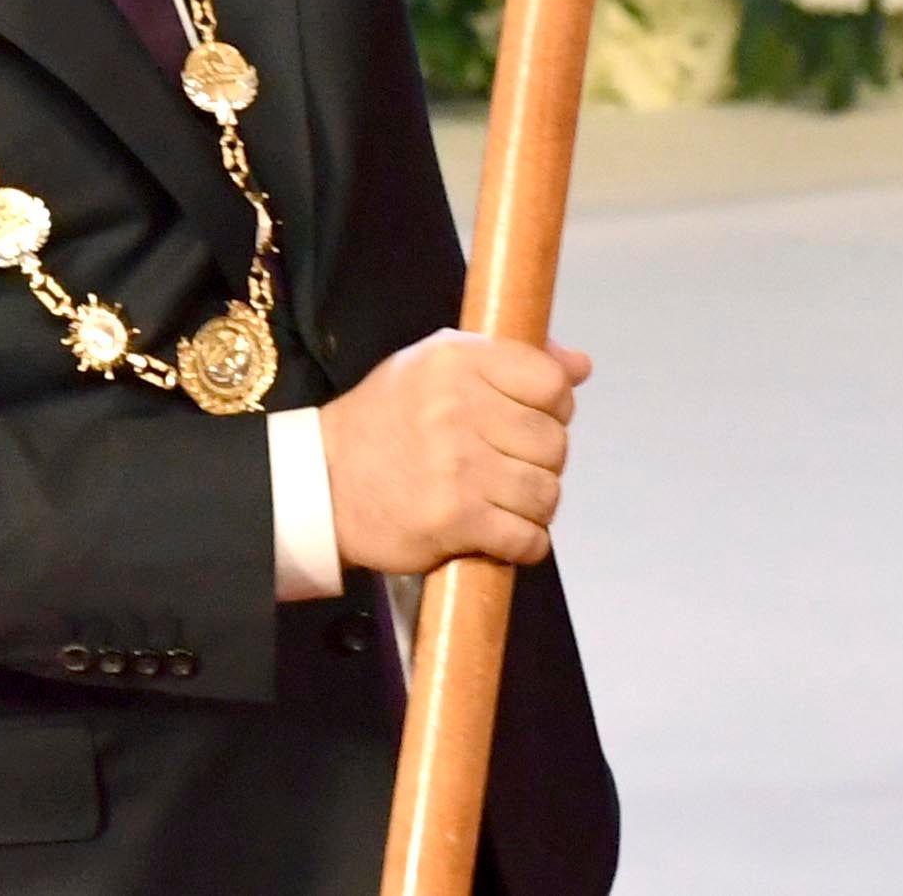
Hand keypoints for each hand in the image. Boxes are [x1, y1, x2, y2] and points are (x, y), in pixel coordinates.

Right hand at [319, 328, 591, 574]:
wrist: (322, 483)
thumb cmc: (385, 419)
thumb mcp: (435, 364)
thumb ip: (509, 359)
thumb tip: (581, 366)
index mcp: (458, 361)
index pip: (551, 382)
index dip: (555, 407)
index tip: (534, 420)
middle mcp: (460, 408)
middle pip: (554, 442)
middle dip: (542, 460)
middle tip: (513, 466)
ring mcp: (458, 467)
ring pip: (546, 492)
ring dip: (535, 504)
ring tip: (507, 501)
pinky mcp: (454, 520)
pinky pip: (526, 538)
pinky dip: (526, 543)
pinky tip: (504, 533)